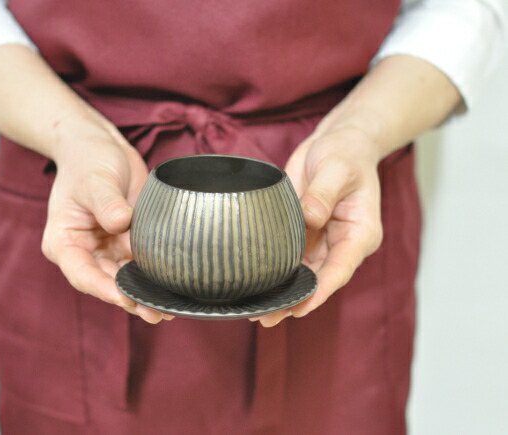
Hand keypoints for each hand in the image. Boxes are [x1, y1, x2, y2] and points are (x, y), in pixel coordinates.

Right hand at [41, 118, 170, 323]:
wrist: (101, 146)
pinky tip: (173, 286)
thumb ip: (106, 202)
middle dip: (130, 299)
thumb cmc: (88, 160)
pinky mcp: (127, 241)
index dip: (104, 289)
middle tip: (156, 313)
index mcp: (65, 241)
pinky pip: (141, 263)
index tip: (126, 299)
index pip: (82, 274)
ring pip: (126, 278)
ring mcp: (107, 248)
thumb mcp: (95, 179)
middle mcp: (85, 251)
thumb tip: (121, 223)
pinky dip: (155, 275)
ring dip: (145, 293)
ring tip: (169, 309)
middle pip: (106, 283)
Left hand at [252, 127, 383, 326]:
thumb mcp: (335, 168)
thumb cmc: (345, 154)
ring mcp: (324, 241)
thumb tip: (308, 218)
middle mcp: (342, 243)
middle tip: (267, 318)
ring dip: (284, 292)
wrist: (339, 143)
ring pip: (304, 274)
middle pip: (319, 279)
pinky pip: (292, 258)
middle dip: (296, 300)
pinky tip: (259, 285)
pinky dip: (277, 272)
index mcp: (359, 233)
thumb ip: (322, 194)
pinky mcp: (306, 233)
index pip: (340, 269)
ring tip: (258, 311)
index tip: (298, 309)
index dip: (319, 292)